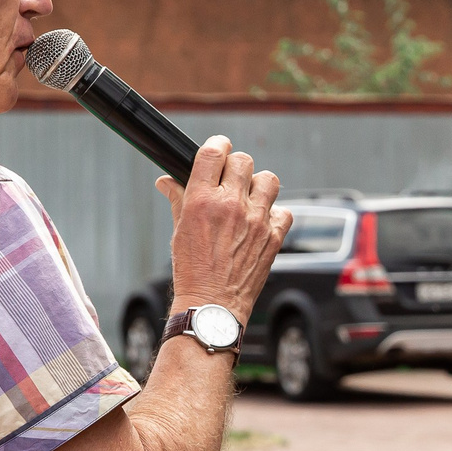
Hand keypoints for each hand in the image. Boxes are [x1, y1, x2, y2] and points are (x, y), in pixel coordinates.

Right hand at [158, 135, 287, 322]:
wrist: (212, 306)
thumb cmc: (191, 271)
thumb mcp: (179, 231)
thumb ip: (178, 199)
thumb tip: (167, 181)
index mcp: (202, 200)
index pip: (213, 152)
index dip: (218, 144)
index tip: (220, 147)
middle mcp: (231, 205)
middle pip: (243, 161)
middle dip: (236, 166)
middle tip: (232, 179)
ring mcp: (256, 220)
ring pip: (269, 180)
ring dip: (259, 186)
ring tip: (249, 199)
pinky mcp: (274, 237)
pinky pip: (284, 211)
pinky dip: (275, 214)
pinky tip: (262, 223)